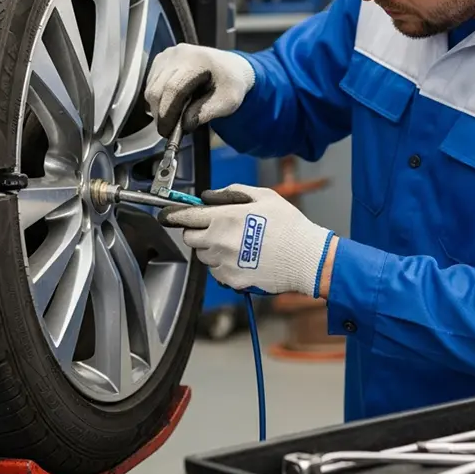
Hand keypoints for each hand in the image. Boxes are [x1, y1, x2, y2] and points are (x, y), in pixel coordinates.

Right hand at [144, 43, 255, 137]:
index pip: (173, 88)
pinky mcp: (162, 59)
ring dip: (158, 107)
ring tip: (173, 118)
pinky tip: (172, 104)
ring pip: (151, 87)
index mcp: (198, 60)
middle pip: (157, 88)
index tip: (167, 131)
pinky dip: (157, 98)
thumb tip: (184, 125)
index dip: (168, 113)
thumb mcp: (228, 102)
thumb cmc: (231, 83)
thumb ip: (206, 113)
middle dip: (160, 114)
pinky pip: (151, 83)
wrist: (231, 68)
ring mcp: (168, 54)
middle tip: (168, 130)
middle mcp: (179, 53)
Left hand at [158, 184, 333, 297]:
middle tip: (215, 228)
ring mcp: (224, 263)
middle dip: (197, 232)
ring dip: (211, 249)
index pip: (186, 216)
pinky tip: (243, 258)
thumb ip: (233, 193)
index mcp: (225, 218)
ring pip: (203, 256)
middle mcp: (220, 241)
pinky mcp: (232, 280)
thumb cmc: (289, 226)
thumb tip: (211, 196)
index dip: (173, 215)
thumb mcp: (264, 197)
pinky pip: (217, 271)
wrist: (307, 258)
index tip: (167, 215)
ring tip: (236, 244)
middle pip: (190, 238)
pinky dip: (224, 265)